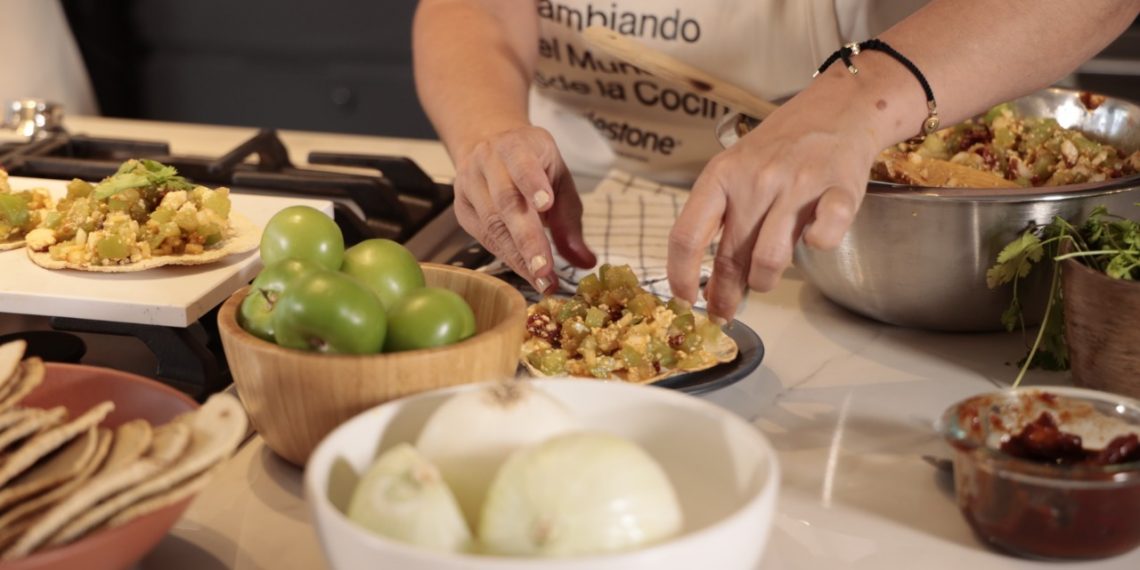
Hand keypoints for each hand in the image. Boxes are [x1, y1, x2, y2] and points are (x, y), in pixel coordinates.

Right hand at [453, 125, 596, 292]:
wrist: (486, 145)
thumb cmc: (531, 163)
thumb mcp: (557, 177)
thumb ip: (570, 218)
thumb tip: (586, 260)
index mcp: (516, 145)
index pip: (522, 162)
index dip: (533, 183)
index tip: (547, 205)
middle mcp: (488, 162)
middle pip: (505, 202)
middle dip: (527, 239)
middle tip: (545, 268)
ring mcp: (469, 184)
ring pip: (491, 224)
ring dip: (518, 257)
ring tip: (541, 280)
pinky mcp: (462, 208)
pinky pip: (483, 236)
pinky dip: (507, 257)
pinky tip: (525, 271)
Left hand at [667, 94, 882, 321]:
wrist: (838, 109)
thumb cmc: (781, 147)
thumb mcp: (735, 170)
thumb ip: (721, 218)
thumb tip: (706, 280)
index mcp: (721, 175)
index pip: (686, 235)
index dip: (680, 275)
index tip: (682, 298)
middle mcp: (756, 180)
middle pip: (728, 257)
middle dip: (723, 295)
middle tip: (723, 311)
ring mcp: (798, 185)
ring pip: (769, 260)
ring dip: (764, 281)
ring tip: (764, 278)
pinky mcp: (840, 190)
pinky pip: (823, 238)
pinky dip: (818, 246)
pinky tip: (813, 240)